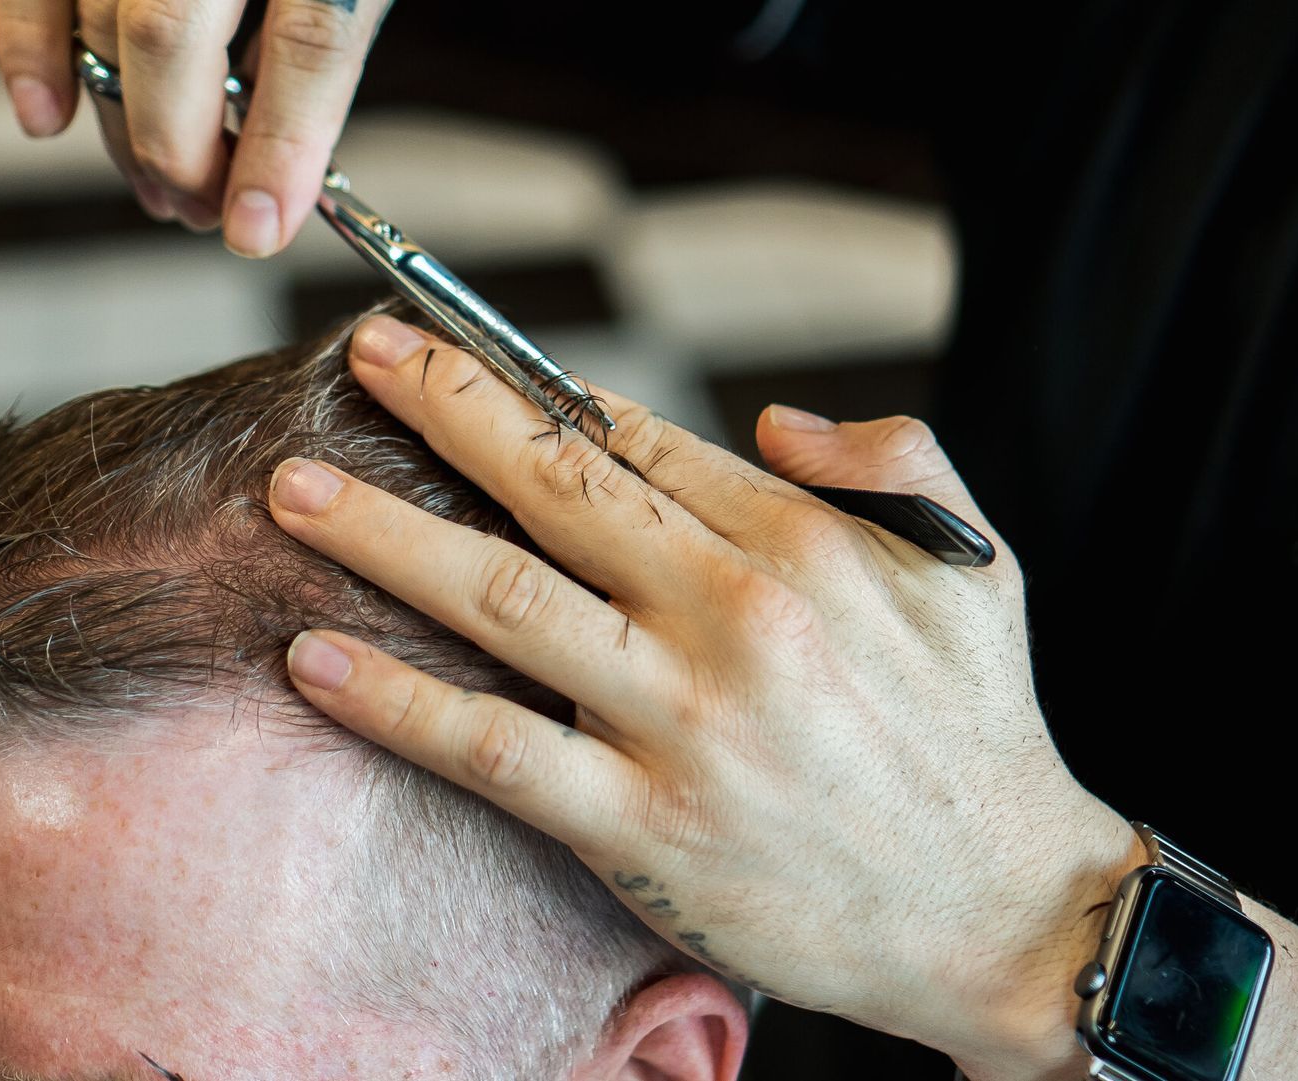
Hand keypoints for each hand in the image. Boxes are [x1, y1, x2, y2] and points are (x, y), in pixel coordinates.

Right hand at [0, 0, 390, 254]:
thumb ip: (317, 38)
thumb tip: (279, 165)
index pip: (309, 42)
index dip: (283, 148)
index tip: (258, 230)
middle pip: (175, 36)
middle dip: (178, 147)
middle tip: (199, 209)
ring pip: (105, 20)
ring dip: (120, 121)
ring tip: (157, 184)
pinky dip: (29, 47)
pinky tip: (46, 116)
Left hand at [266, 316, 1143, 1078]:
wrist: (1003, 912)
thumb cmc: (980, 734)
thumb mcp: (979, 566)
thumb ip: (895, 460)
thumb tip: (773, 419)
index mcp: (797, 542)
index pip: (636, 439)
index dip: (532, 385)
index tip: (457, 349)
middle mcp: (730, 614)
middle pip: (551, 485)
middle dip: (443, 409)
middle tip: (361, 360)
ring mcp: (680, 720)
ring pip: (501, 599)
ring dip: (383, 535)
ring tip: (293, 491)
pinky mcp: (644, 825)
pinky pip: (494, 749)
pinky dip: (397, 704)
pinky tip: (316, 660)